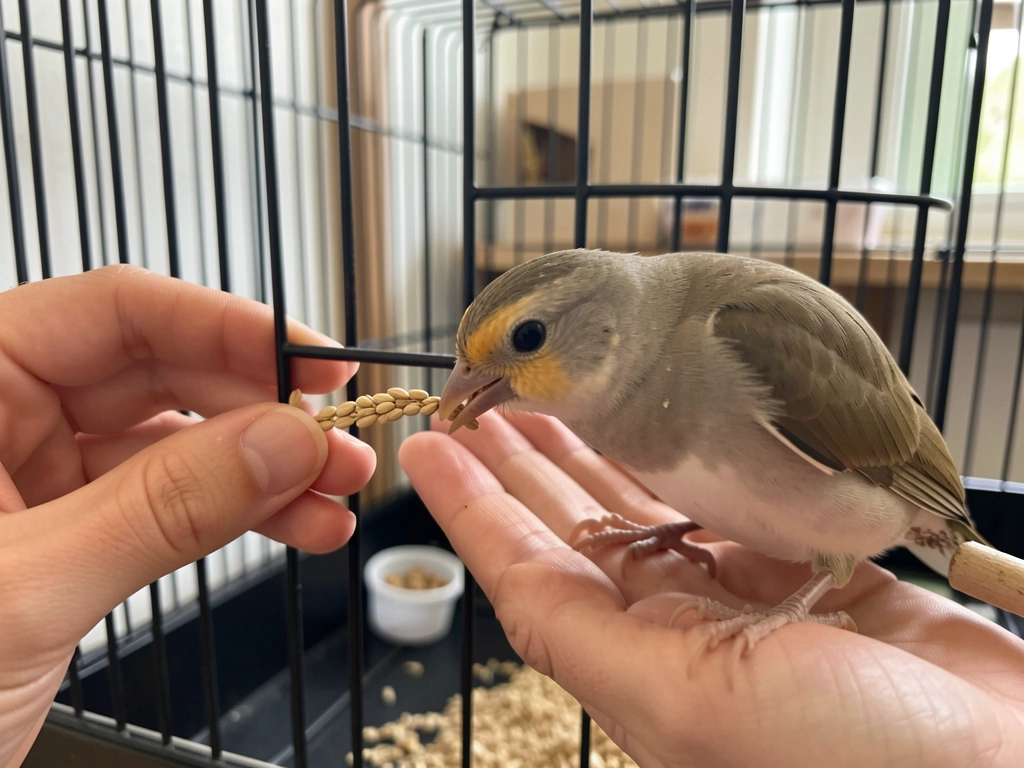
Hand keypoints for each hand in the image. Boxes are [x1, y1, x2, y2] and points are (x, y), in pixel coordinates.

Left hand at [0, 266, 375, 767]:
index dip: (226, 326)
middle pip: (160, 374)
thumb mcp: (23, 592)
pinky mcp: (67, 536)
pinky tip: (295, 527)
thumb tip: (283, 441)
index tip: (312, 365)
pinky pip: (169, 504)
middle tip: (339, 441)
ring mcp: (32, 478)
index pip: (111, 312)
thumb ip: (162, 508)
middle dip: (262, 410)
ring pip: (175, 444)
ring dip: (265, 468)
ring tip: (337, 493)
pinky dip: (236, 516)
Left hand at [399, 410, 1023, 767]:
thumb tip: (505, 583)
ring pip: (648, 516)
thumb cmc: (847, 762)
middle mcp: (681, 636)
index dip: (472, 510)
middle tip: (486, 407)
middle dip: (526, 471)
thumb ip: (587, 642)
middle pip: (578, 536)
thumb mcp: (689, 704)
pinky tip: (658, 440)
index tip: (427, 450)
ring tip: (550, 407)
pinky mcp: (814, 577)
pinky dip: (686, 473)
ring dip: (593, 461)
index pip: (526, 573)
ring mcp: (748, 606)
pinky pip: (728, 513)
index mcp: (637, 667)